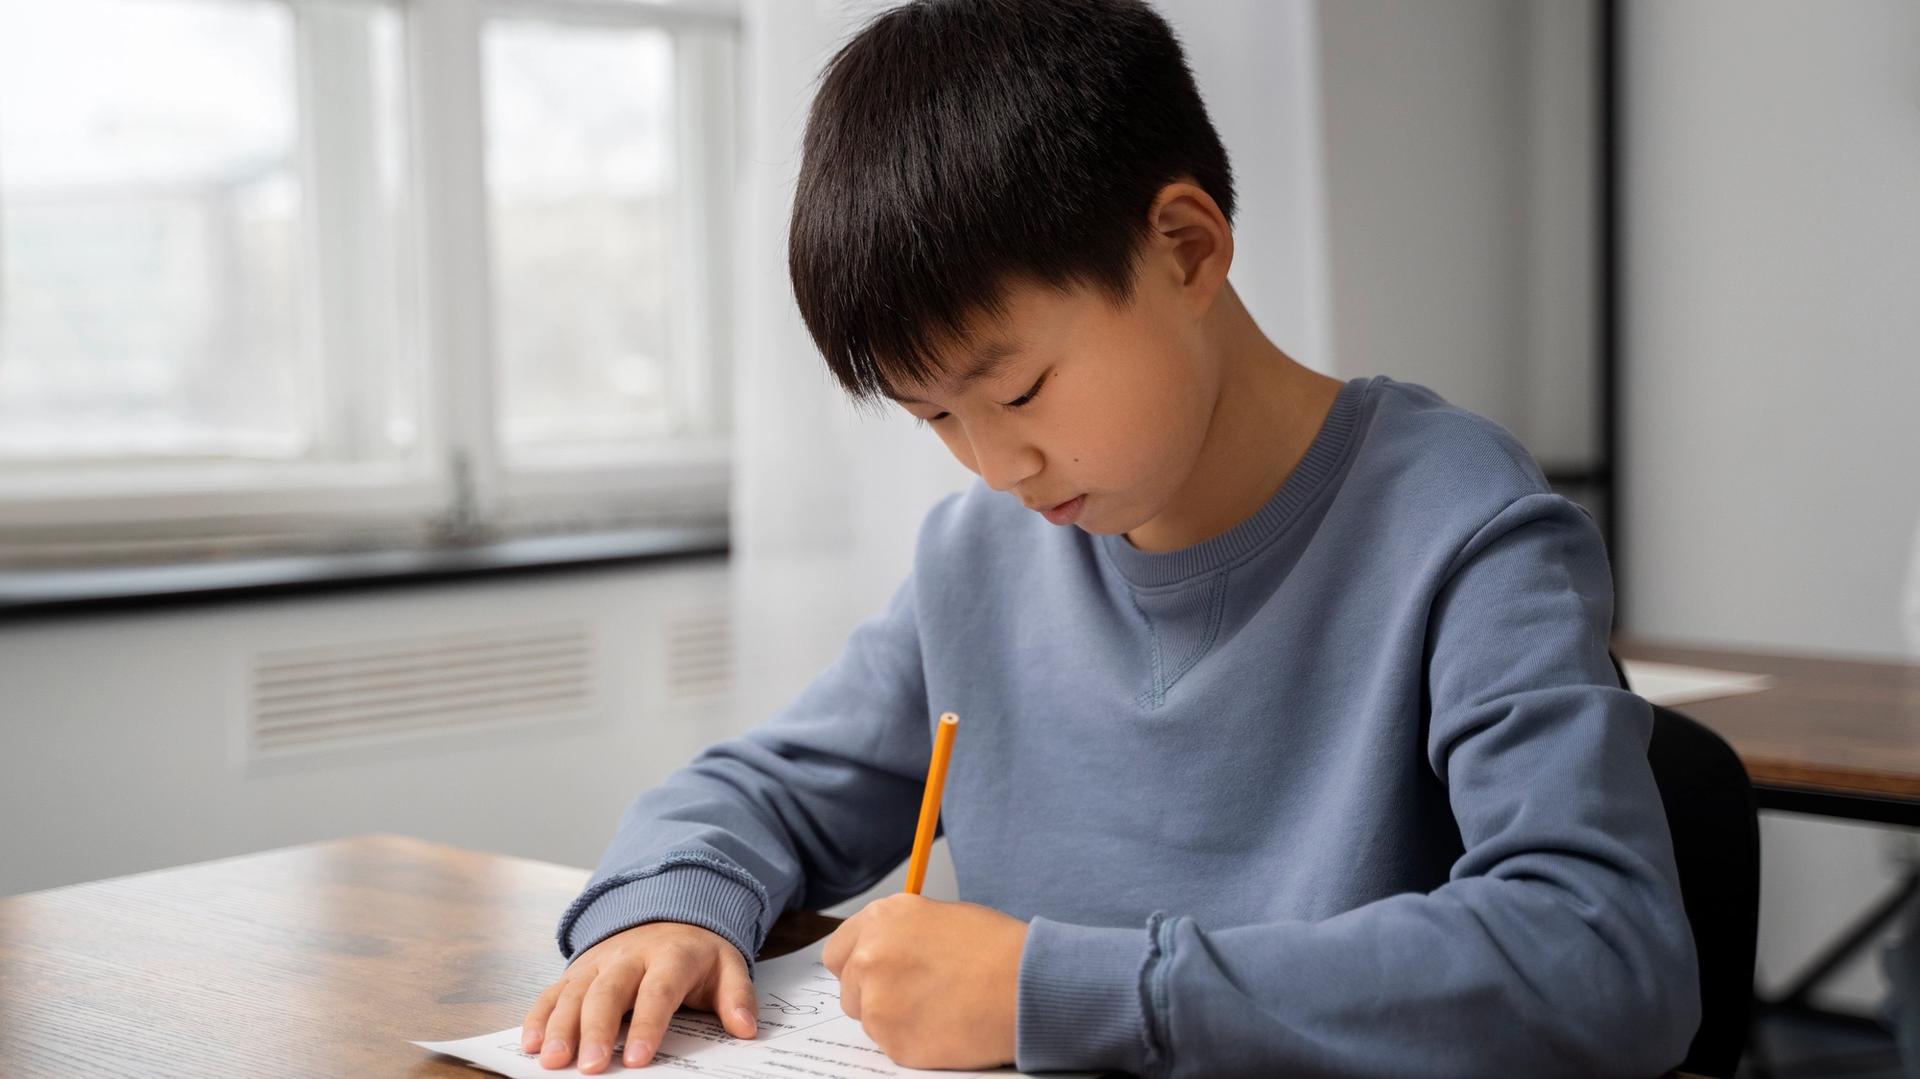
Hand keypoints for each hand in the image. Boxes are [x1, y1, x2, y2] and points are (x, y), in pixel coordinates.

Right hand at [520, 921, 757, 1072]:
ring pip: (575, 992)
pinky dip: (539, 1015)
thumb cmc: (697, 954)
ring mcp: (599, 962)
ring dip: (560, 1027)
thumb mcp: (728, 967)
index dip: (647, 1025)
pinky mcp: (578, 970)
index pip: (658, 991)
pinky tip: (531, 1043)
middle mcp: (629, 956)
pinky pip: (554, 991)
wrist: (669, 913)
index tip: (637, 1060)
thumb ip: (738, 997)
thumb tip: (746, 1029)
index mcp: (670, 956)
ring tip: (553, 1061)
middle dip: (595, 1031)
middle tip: (588, 1068)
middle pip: (608, 993)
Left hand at [821, 893, 1027, 1069]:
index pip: (838, 952)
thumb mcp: (940, 917)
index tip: (872, 975)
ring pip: (870, 1021)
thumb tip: (887, 950)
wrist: (1027, 986)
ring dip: (895, 1020)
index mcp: (882, 919)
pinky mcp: (894, 1041)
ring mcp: (878, 1002)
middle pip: (850, 990)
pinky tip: (945, 1027)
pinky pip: (892, 1046)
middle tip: (913, 997)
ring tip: (940, 1009)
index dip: (856, 966)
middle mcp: (870, 956)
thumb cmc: (997, 949)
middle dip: (874, 996)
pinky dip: (913, 1042)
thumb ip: (901, 933)